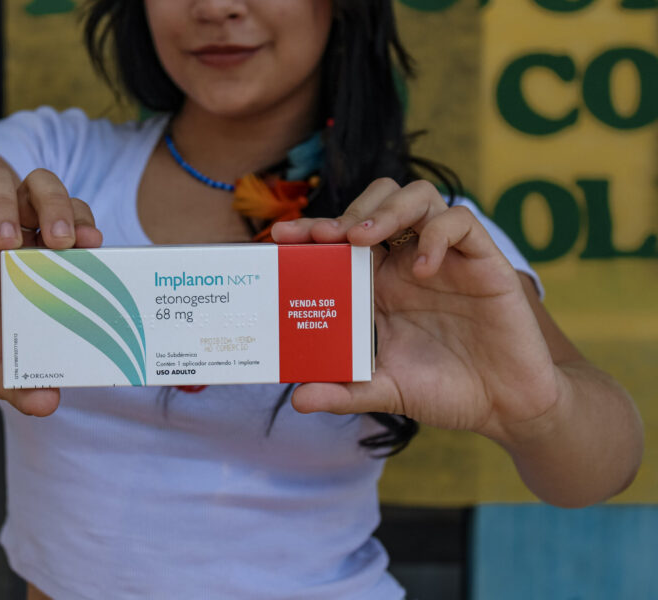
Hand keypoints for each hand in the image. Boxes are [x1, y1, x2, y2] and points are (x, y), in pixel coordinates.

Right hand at [0, 165, 101, 415]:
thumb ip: (22, 386)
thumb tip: (47, 402)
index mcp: (36, 262)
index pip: (70, 220)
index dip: (84, 224)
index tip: (94, 246)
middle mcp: (6, 236)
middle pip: (39, 187)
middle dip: (55, 203)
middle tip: (59, 240)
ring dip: (4, 201)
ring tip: (4, 240)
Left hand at [272, 179, 561, 441]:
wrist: (505, 406)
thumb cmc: (444, 390)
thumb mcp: (385, 392)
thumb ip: (344, 392)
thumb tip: (296, 399)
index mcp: (378, 283)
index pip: (340, 238)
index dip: (310, 229)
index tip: (279, 236)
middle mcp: (408, 261)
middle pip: (376, 201)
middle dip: (347, 211)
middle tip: (323, 237)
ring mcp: (445, 256)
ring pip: (418, 197)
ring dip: (386, 209)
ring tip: (362, 239)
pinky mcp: (483, 261)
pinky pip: (461, 223)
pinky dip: (438, 235)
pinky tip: (424, 270)